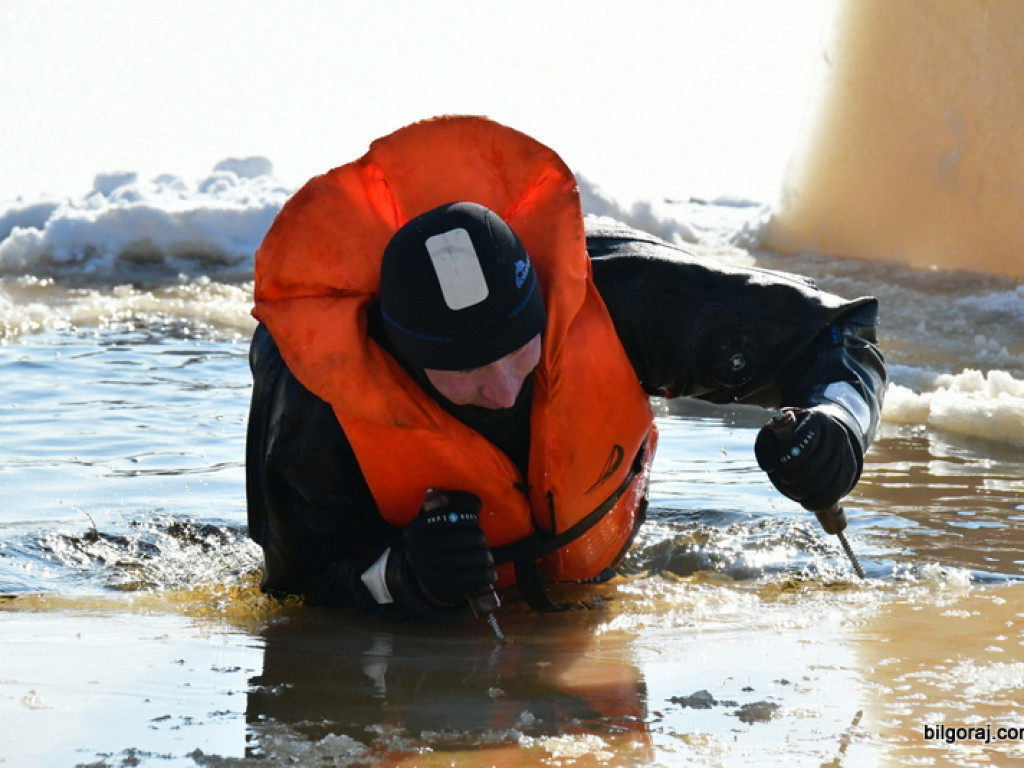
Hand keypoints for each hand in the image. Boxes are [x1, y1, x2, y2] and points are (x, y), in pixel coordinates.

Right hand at [401, 491, 496, 606]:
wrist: (423, 574)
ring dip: (484, 556)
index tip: (474, 519)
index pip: (449, 516)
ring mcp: (431, 570)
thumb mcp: (433, 519)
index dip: (468, 516)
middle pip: (463, 538)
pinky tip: (489, 572)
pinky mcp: (443, 587)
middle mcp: (420, 549)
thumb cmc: (436, 538)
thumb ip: (447, 504)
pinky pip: (473, 579)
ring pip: (471, 558)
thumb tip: (468, 501)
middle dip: (478, 536)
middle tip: (481, 538)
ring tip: (486, 556)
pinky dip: (486, 574)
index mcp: (417, 528)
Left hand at [754, 407, 861, 511]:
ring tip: (790, 488)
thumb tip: (768, 467)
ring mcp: (845, 453)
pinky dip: (817, 502)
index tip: (780, 461)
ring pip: (824, 482)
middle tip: (782, 477)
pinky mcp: (849, 471)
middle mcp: (836, 434)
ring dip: (802, 491)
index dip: (788, 456)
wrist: (824, 430)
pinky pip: (835, 493)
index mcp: (817, 419)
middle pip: (812, 466)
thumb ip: (766, 445)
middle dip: (791, 477)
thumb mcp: (777, 431)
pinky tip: (805, 501)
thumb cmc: (793, 433)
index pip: (803, 439)